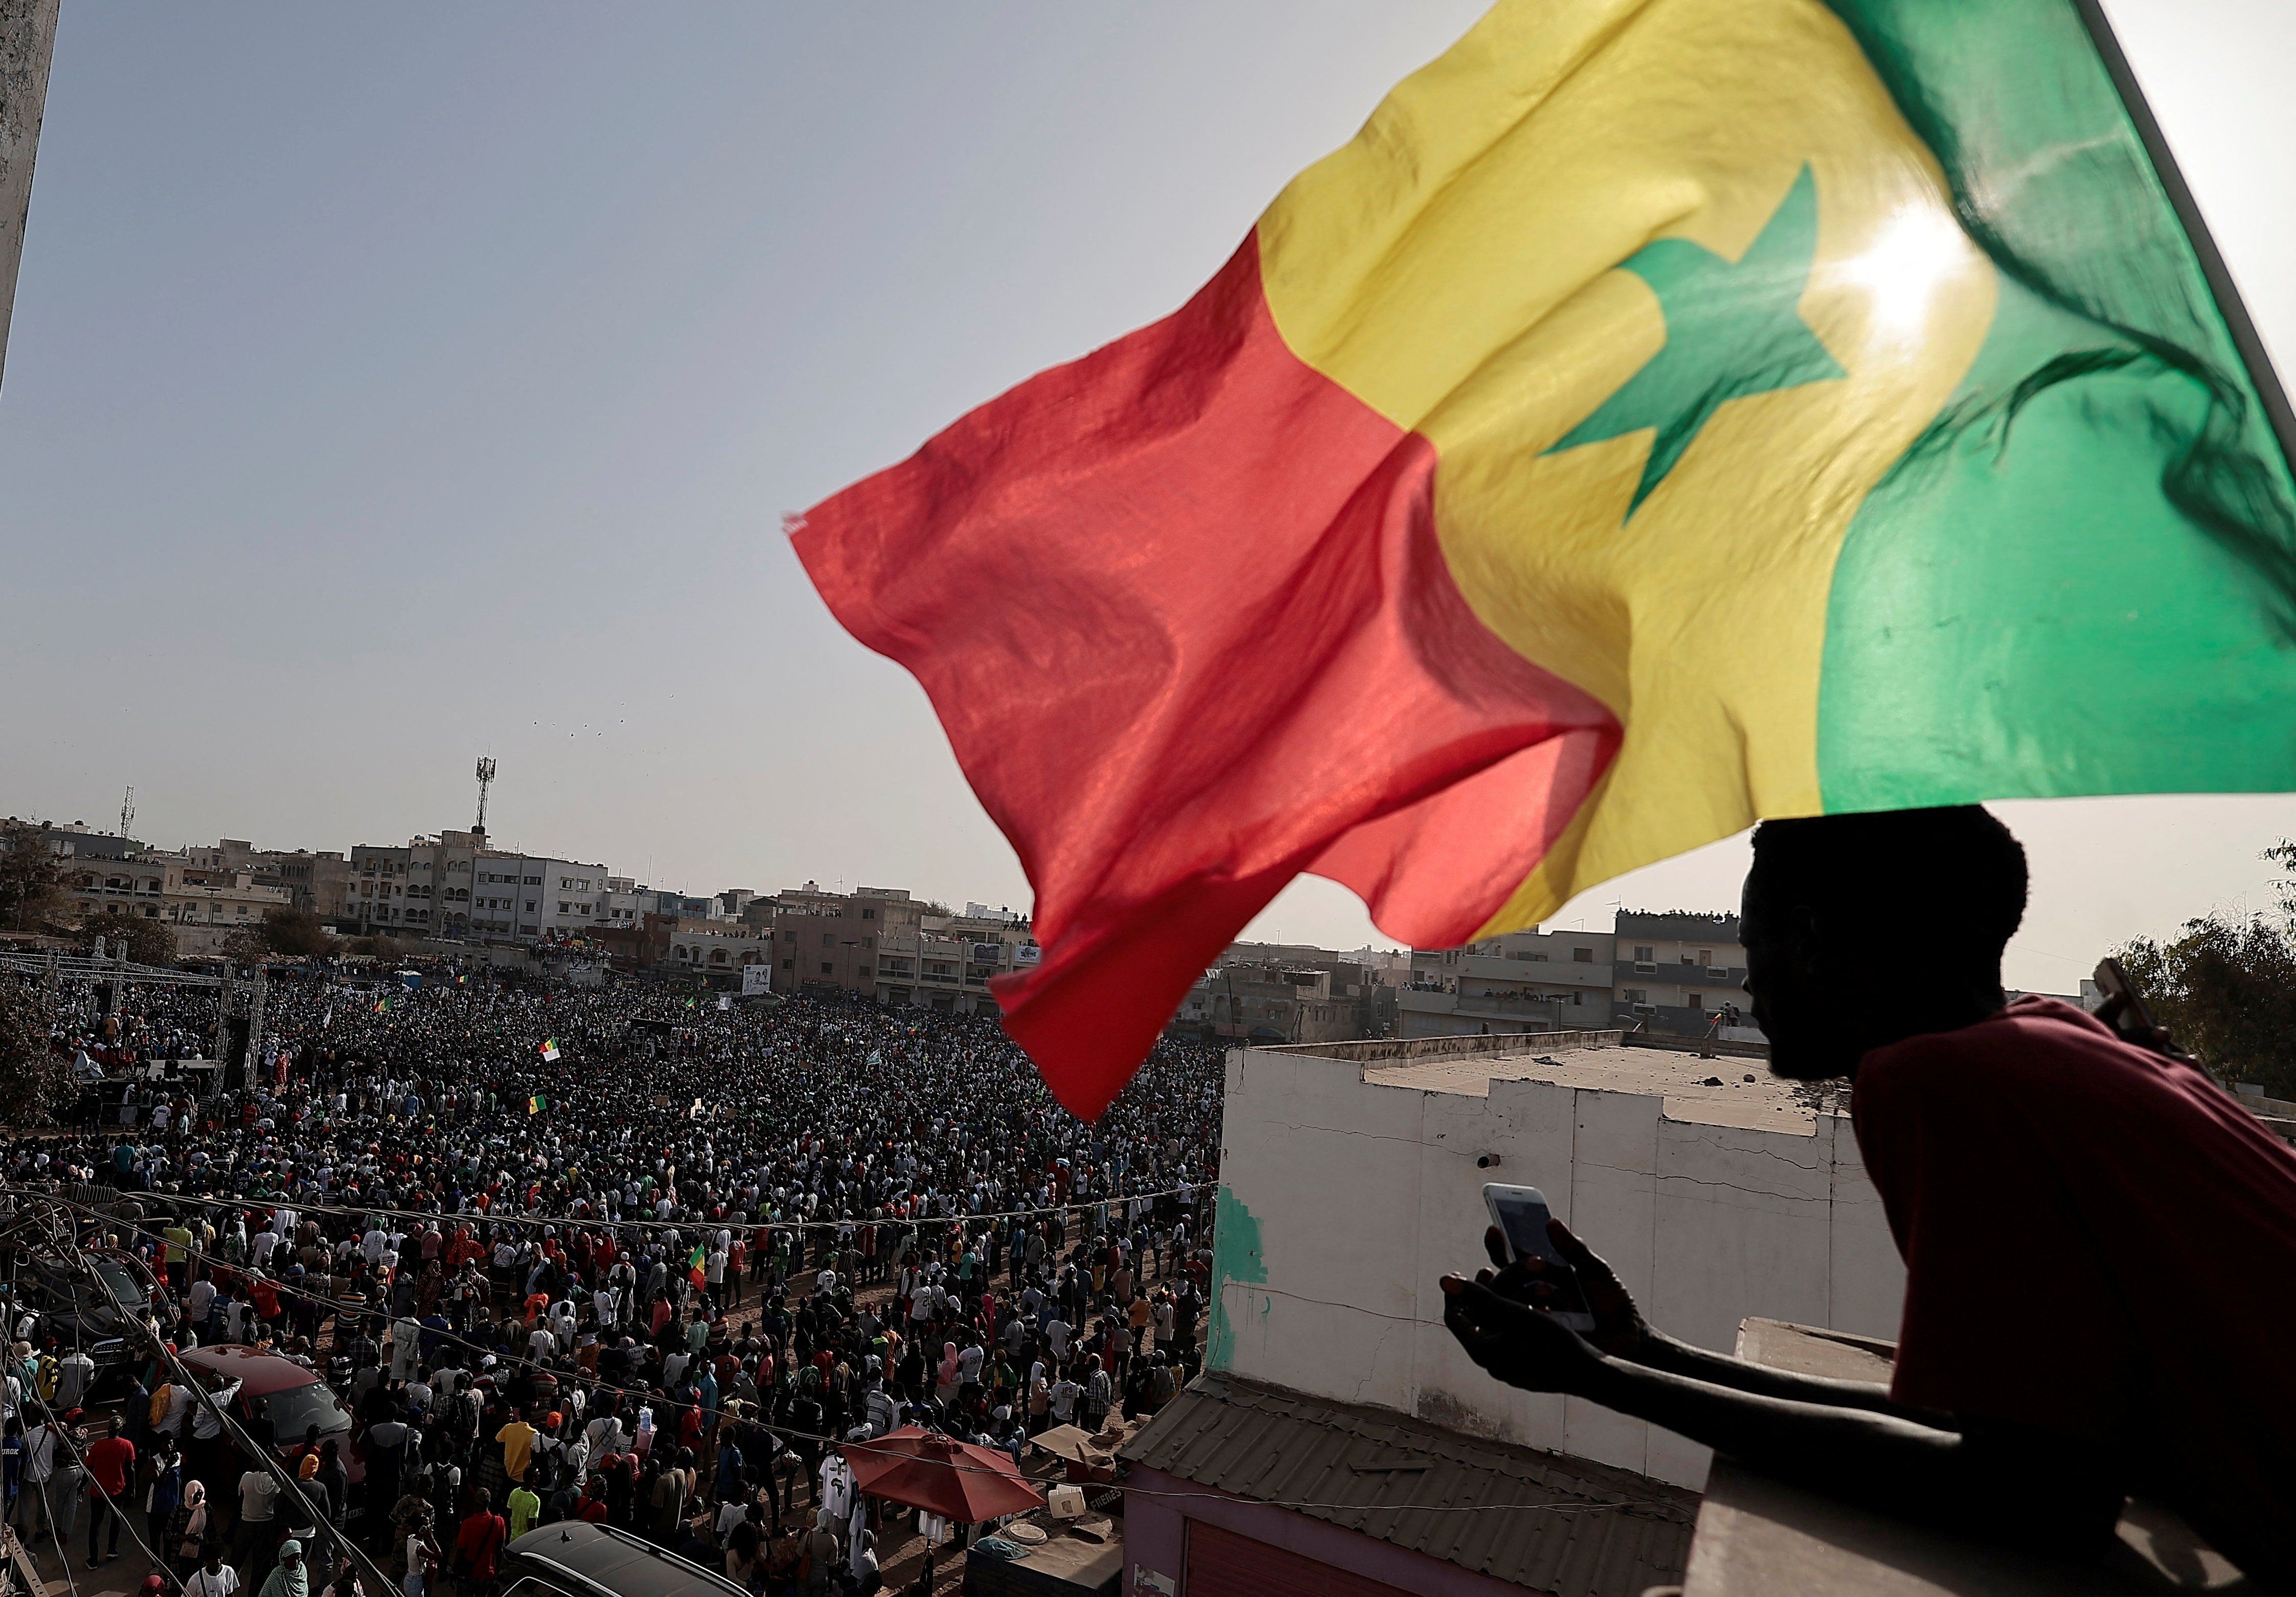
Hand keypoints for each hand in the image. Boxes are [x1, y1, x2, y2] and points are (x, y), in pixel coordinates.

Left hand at [1439, 1274, 1598, 1394]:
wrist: (1589, 1374)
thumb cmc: (1552, 1343)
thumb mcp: (1514, 1313)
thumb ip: (1479, 1296)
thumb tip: (1444, 1281)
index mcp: (1483, 1351)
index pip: (1455, 1318)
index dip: (1455, 1293)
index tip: (1460, 1272)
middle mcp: (1492, 1363)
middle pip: (1476, 1322)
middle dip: (1481, 1293)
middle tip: (1484, 1270)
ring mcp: (1510, 1368)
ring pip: (1497, 1327)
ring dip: (1502, 1301)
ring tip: (1509, 1280)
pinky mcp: (1527, 1367)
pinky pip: (1514, 1337)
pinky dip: (1517, 1316)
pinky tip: (1530, 1301)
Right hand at [1478, 1222, 1650, 1359]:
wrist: (1630, 1338)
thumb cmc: (1612, 1302)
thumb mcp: (1595, 1270)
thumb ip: (1574, 1249)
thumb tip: (1551, 1222)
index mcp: (1542, 1276)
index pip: (1508, 1258)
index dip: (1497, 1244)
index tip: (1495, 1229)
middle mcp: (1532, 1296)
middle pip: (1504, 1279)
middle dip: (1516, 1268)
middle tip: (1538, 1263)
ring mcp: (1534, 1319)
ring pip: (1508, 1303)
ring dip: (1524, 1291)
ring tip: (1547, 1289)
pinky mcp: (1540, 1341)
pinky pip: (1523, 1327)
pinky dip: (1533, 1315)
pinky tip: (1547, 1312)